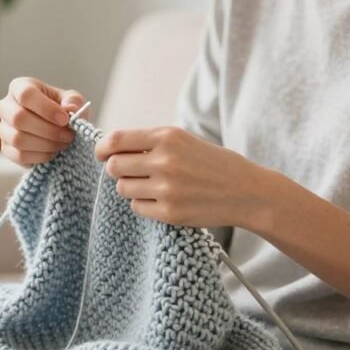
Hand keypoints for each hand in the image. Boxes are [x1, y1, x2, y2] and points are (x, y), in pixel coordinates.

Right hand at [0, 77, 88, 166]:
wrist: (57, 129)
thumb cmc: (62, 110)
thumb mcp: (72, 100)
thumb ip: (73, 101)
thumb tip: (70, 108)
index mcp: (20, 87)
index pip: (26, 95)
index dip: (46, 108)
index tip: (65, 119)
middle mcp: (6, 106)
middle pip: (18, 118)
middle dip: (48, 130)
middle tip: (68, 135)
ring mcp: (3, 129)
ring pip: (18, 139)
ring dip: (46, 144)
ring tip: (63, 143)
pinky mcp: (6, 149)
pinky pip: (19, 155)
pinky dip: (41, 156)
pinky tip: (53, 152)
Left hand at [94, 126, 274, 229]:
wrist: (247, 192)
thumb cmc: (213, 164)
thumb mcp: (184, 140)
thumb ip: (150, 143)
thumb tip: (111, 148)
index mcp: (167, 137)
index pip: (116, 140)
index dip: (102, 148)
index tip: (102, 154)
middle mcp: (165, 161)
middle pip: (114, 166)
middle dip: (117, 169)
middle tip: (131, 172)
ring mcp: (166, 188)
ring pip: (123, 188)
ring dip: (130, 187)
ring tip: (152, 185)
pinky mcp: (170, 212)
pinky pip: (136, 207)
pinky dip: (143, 204)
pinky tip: (162, 199)